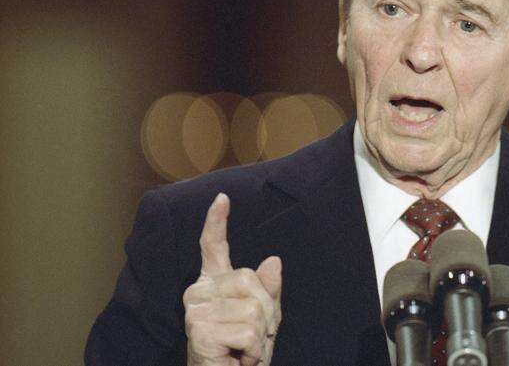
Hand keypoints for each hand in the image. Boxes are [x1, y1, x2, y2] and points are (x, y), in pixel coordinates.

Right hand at [183, 193, 281, 365]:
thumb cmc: (241, 353)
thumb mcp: (263, 318)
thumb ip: (267, 290)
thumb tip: (273, 261)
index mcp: (212, 285)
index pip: (213, 248)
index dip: (217, 222)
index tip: (223, 198)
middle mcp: (197, 293)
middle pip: (250, 280)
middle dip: (266, 312)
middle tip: (253, 336)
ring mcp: (195, 311)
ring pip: (253, 307)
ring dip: (260, 335)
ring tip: (244, 349)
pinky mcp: (200, 330)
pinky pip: (249, 330)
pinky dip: (253, 349)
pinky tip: (238, 358)